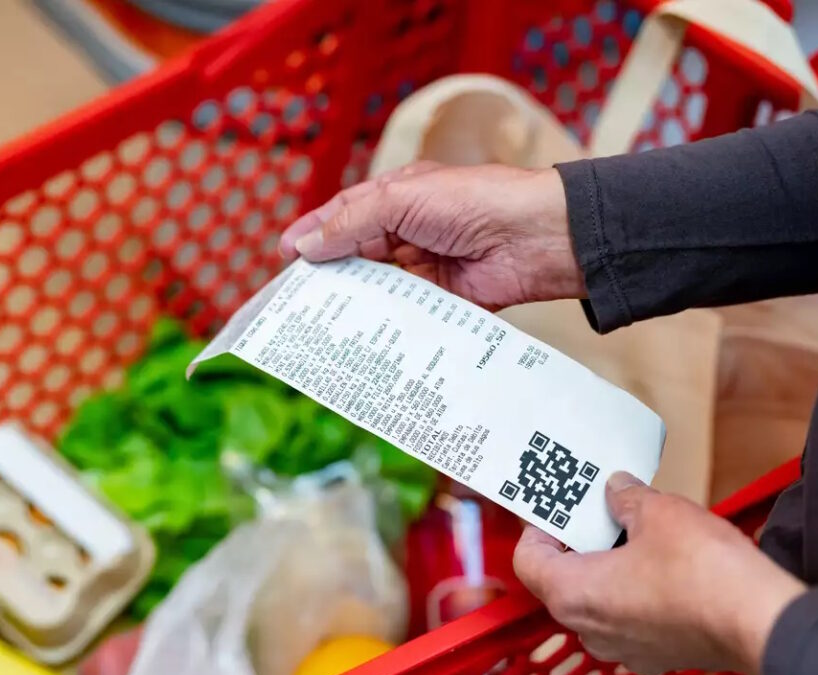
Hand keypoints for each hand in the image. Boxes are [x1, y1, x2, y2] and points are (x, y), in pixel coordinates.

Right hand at [279, 162, 584, 309]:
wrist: (534, 237)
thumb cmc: (473, 201)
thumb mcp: (401, 200)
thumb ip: (351, 223)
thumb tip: (305, 245)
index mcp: (397, 197)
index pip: (344, 215)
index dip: (313, 233)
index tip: (283, 256)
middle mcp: (408, 231)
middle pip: (355, 254)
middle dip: (327, 272)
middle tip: (294, 297)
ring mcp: (424, 267)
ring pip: (376, 287)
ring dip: (352, 300)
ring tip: (317, 320)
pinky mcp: (442, 300)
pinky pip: (404, 313)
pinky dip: (383, 322)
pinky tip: (359, 335)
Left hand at [512, 472, 805, 674]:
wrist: (763, 623)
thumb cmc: (702, 569)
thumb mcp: (658, 512)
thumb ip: (626, 498)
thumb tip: (615, 488)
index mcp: (572, 595)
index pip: (528, 561)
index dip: (538, 527)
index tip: (557, 506)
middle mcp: (589, 631)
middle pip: (562, 580)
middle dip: (579, 542)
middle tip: (599, 509)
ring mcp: (623, 649)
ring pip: (598, 600)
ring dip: (609, 566)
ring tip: (636, 531)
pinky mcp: (657, 656)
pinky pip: (631, 618)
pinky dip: (636, 591)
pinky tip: (665, 564)